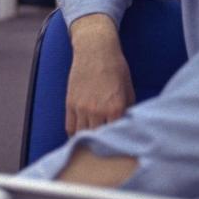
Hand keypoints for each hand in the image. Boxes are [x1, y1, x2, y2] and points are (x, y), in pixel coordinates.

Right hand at [65, 14, 134, 134]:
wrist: (95, 50)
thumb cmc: (116, 68)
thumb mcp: (128, 89)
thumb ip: (128, 110)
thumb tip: (127, 126)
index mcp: (116, 108)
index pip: (116, 136)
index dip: (118, 141)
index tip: (119, 145)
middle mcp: (97, 110)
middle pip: (98, 139)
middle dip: (102, 145)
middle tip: (105, 148)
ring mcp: (81, 108)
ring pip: (82, 136)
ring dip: (87, 140)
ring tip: (92, 144)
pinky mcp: (70, 104)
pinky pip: (69, 127)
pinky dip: (75, 133)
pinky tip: (82, 134)